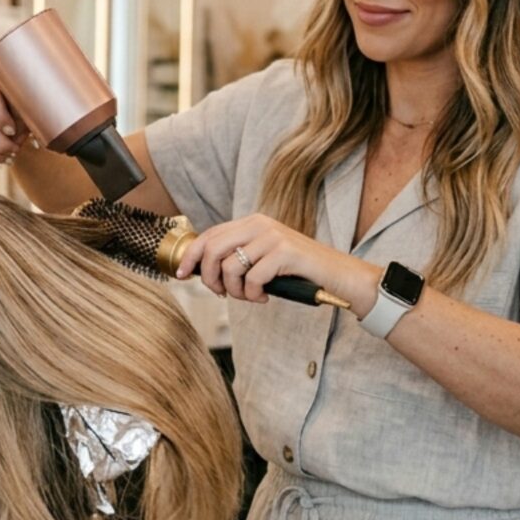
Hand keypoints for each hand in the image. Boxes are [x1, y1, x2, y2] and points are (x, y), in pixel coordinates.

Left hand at [175, 214, 370, 305]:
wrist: (338, 274)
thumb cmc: (298, 270)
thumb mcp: (264, 257)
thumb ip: (238, 257)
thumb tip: (203, 271)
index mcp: (251, 222)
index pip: (209, 235)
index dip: (190, 256)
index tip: (181, 275)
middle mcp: (259, 224)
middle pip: (212, 250)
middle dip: (209, 278)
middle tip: (222, 294)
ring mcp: (272, 236)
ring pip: (229, 267)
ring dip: (235, 291)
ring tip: (250, 296)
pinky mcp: (284, 252)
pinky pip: (252, 279)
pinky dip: (253, 295)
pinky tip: (265, 296)